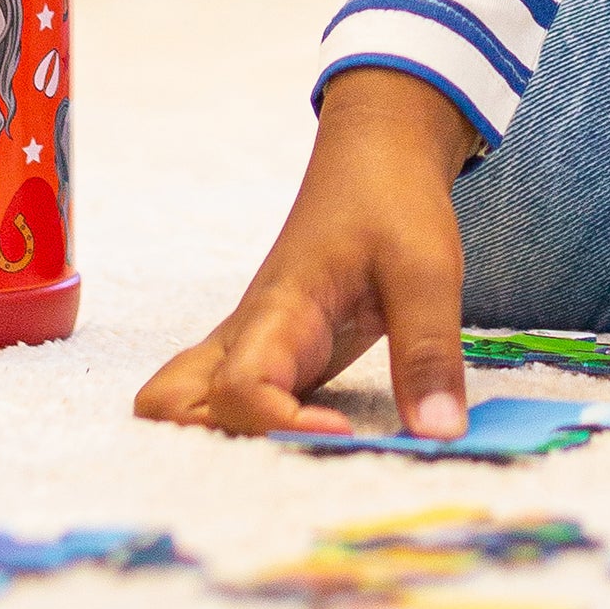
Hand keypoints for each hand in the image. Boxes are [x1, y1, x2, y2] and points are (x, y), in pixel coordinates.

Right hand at [134, 67, 478, 436]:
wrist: (378, 152)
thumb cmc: (394, 199)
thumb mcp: (427, 269)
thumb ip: (428, 352)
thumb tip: (439, 436)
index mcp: (280, 309)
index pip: (240, 386)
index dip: (281, 424)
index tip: (341, 433)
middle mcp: (248, 333)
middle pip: (169, 404)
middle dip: (212, 446)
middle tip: (295, 456)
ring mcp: (251, 344)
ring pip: (182, 402)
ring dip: (217, 439)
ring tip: (294, 454)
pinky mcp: (270, 354)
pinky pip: (224, 400)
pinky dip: (244, 430)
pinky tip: (306, 439)